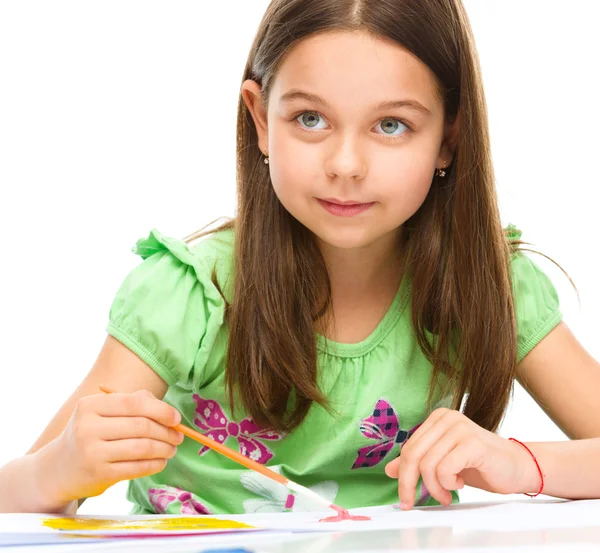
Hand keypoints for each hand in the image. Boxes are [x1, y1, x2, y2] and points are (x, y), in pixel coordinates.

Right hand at [39, 389, 183, 502]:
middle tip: (178, 437)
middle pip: (141, 426)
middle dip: (166, 432)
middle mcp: (88, 427)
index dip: (161, 410)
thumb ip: (134, 403)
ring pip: (141, 448)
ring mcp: (92, 452)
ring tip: (171, 449)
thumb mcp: (102, 412)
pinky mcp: (98, 475)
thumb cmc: (90, 434)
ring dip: (163, 449)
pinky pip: (136, 467)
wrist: (58, 468)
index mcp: (90, 405)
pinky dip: (154, 464)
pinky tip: (160, 462)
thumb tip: (169, 412)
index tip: (176, 418)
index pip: (134, 403)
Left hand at [384, 408, 540, 509]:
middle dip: (410, 484)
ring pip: (428, 465)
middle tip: (414, 502)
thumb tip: (389, 470)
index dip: (403, 476)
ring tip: (448, 493)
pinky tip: (460, 483)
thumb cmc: (480, 464)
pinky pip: (445, 469)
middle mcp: (447, 418)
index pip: (408, 448)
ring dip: (435, 488)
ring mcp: (460, 428)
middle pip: (413, 455)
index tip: (405, 498)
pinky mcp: (472, 442)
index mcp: (437, 418)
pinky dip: (449, 483)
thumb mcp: (443, 462)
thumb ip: (418, 462)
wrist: (518, 467)